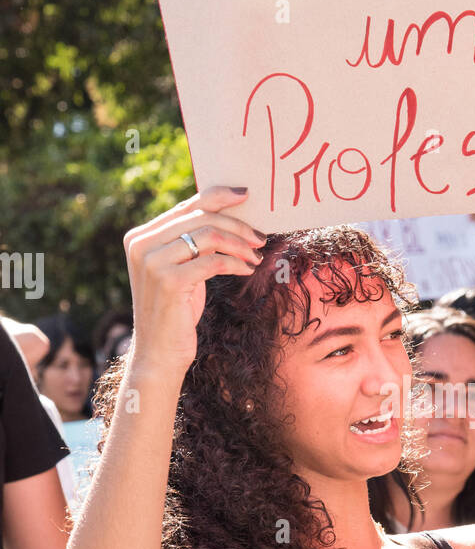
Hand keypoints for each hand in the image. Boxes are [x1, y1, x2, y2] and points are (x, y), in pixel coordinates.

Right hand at [123, 185, 265, 379]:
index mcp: (140, 236)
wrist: (159, 352)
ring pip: (208, 235)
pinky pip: (213, 260)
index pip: (186, 207)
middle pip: (200, 217)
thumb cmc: (175, 310)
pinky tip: (248, 269)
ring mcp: (152, 261)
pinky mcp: (168, 280)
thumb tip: (228, 214)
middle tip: (260, 237)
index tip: (246, 195)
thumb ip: (191, 241)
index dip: (219, 197)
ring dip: (239, 243)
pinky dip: (236, 262)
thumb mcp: (181, 269)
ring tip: (256, 255)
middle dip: (237, 225)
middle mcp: (141, 244)